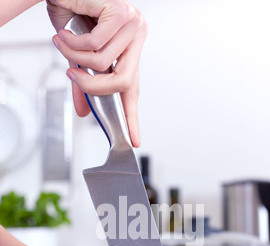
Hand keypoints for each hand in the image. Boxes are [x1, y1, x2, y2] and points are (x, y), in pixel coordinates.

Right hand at [46, 0, 146, 147]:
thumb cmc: (73, 15)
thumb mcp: (79, 56)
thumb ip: (84, 84)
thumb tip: (84, 111)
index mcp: (130, 50)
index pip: (133, 89)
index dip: (133, 117)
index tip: (135, 139)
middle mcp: (136, 37)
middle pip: (123, 82)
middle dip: (92, 85)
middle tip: (73, 75)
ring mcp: (133, 24)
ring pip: (104, 63)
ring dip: (76, 57)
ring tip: (63, 42)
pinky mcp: (122, 13)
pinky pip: (96, 44)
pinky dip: (74, 43)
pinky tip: (66, 32)